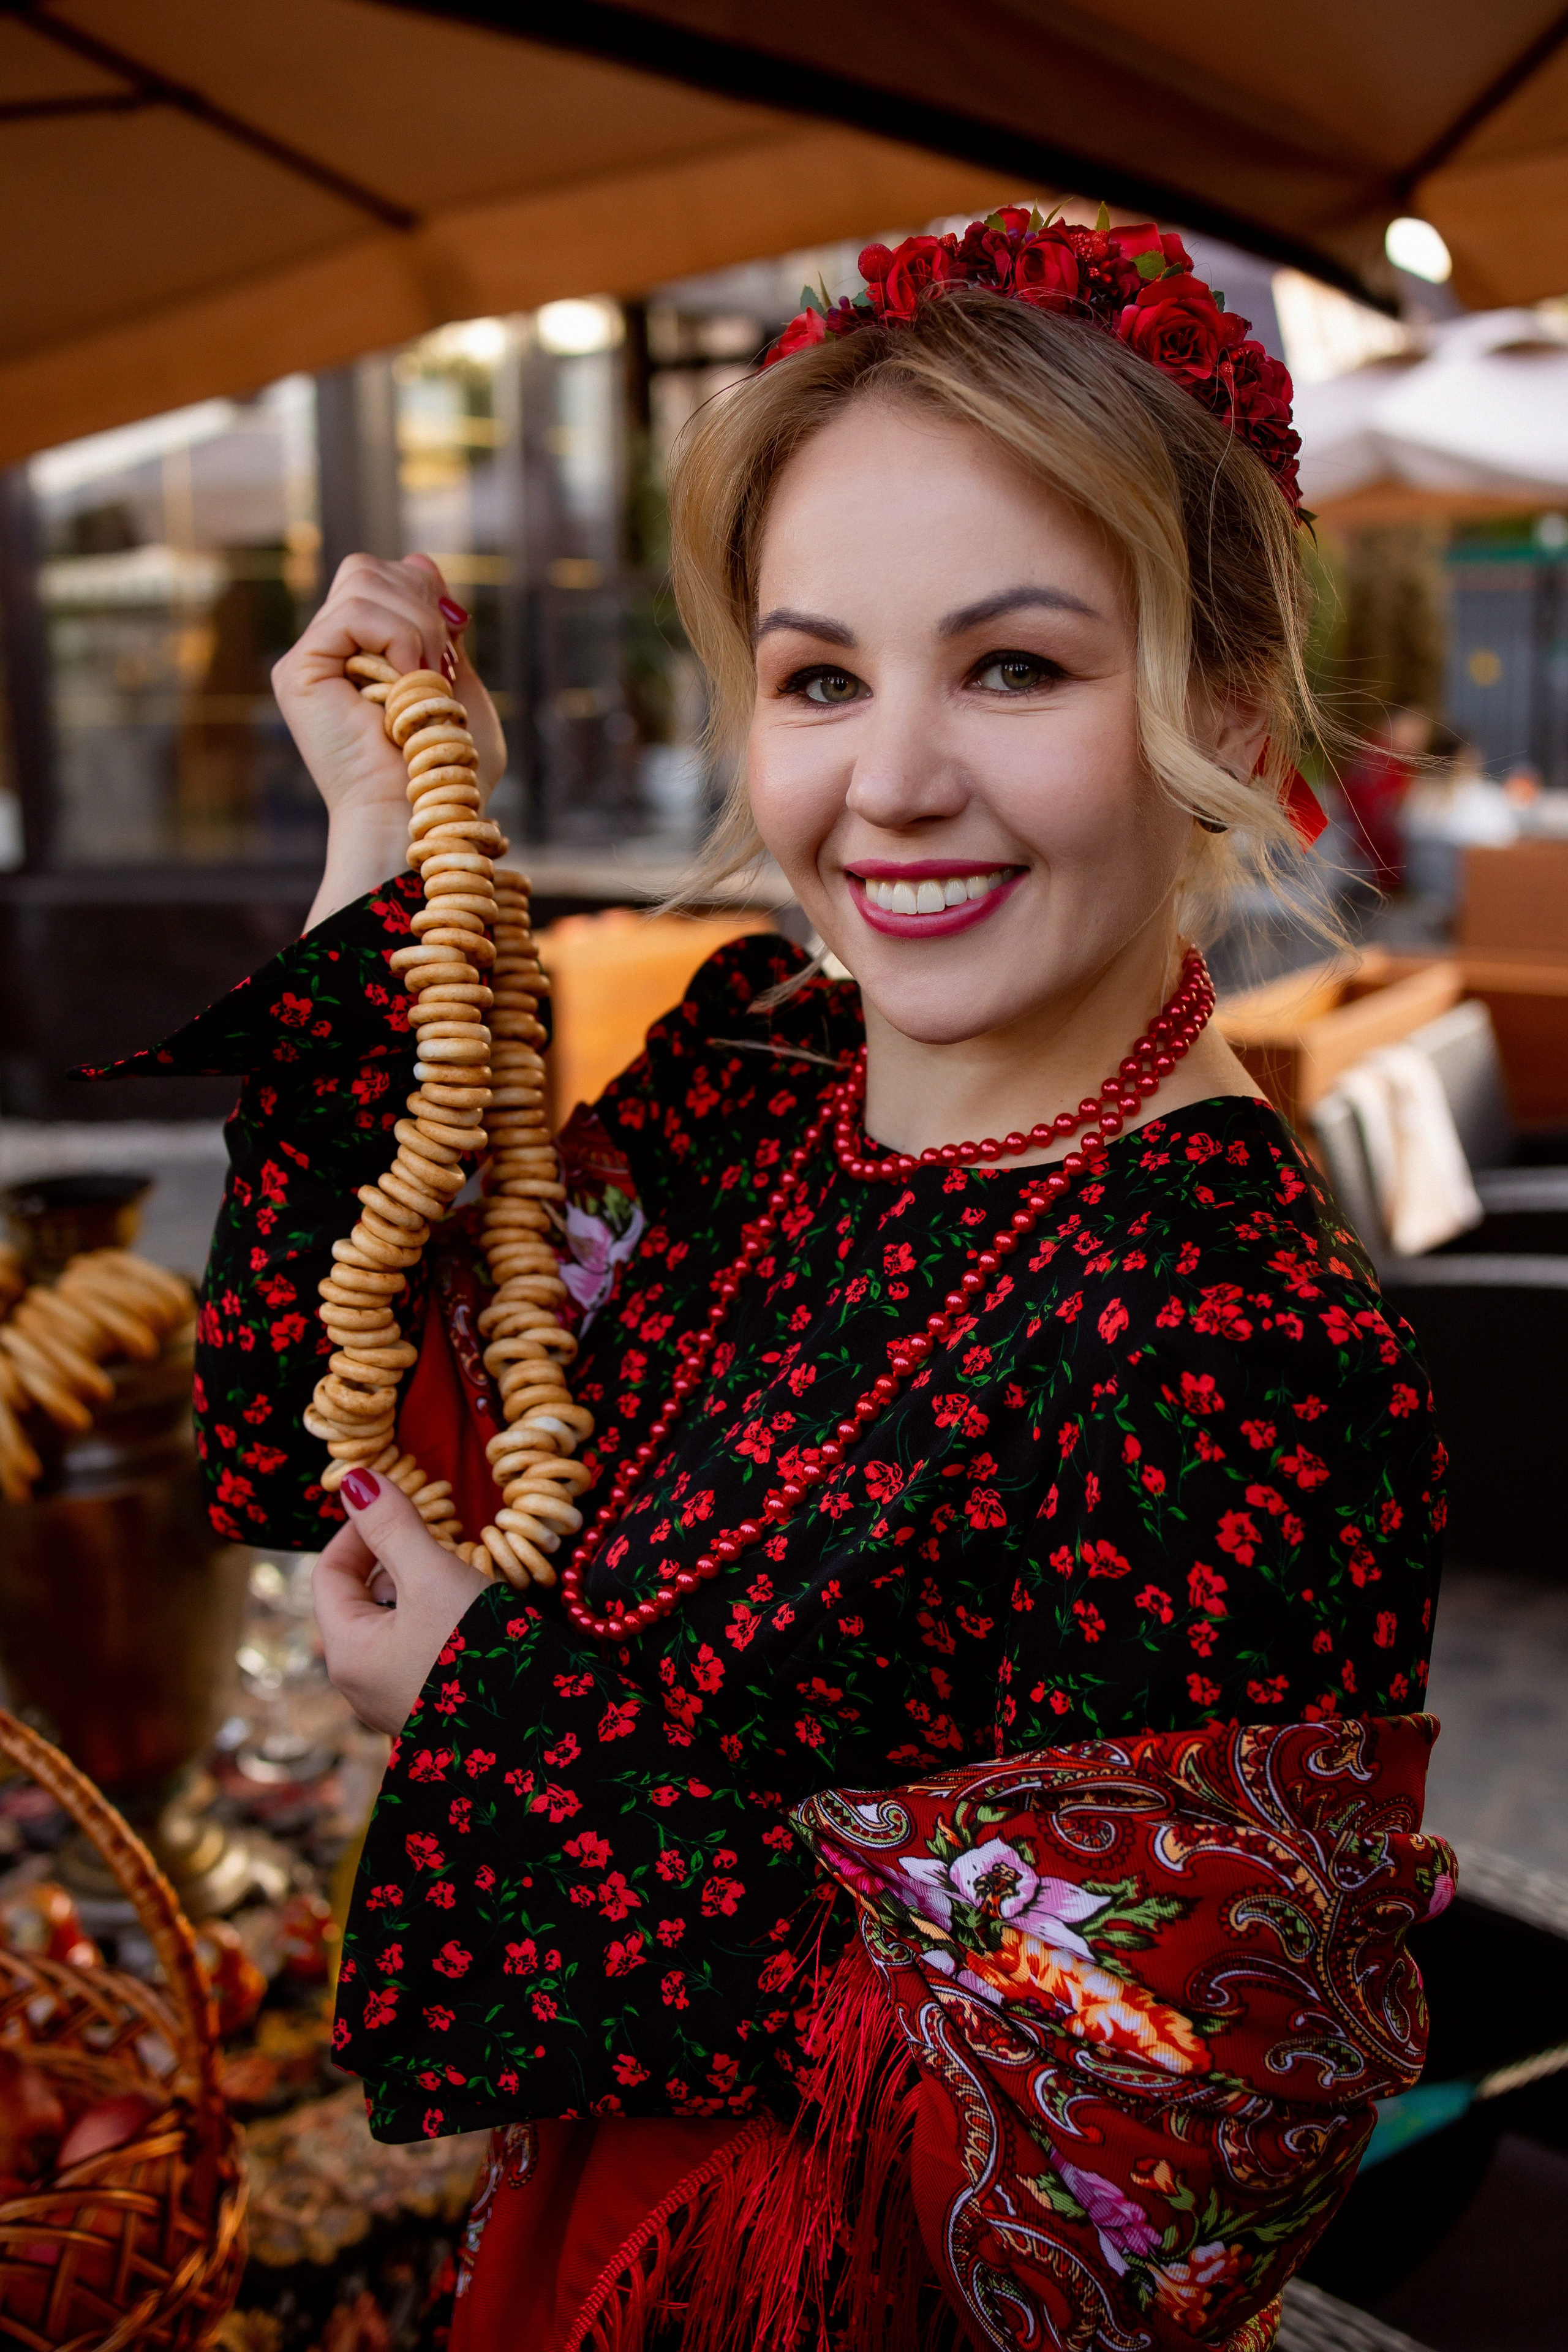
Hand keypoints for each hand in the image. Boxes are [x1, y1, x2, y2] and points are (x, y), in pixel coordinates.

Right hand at [273, 554, 505, 926]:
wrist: (417, 816)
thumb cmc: (443, 773)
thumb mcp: (458, 685)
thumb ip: (441, 627)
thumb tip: (420, 561)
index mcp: (364, 651)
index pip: (388, 575)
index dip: (426, 594)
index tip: (449, 653)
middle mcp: (330, 650)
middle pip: (372, 568)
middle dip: (424, 609)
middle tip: (438, 674)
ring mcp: (310, 658)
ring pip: (364, 580)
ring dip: (415, 629)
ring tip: (422, 687)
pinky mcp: (298, 670)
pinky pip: (353, 611)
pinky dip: (395, 640)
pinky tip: (403, 686)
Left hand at [313, 1470, 489, 1734]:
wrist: (536, 1734)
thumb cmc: (476, 1652)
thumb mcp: (432, 1575)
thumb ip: (393, 1525)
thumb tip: (354, 1479)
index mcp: (347, 1651)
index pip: (329, 1572)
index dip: (358, 1528)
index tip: (398, 1504)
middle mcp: (359, 1684)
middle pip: (358, 1599)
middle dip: (392, 1557)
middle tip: (433, 1532)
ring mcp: (393, 1701)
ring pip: (391, 1624)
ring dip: (416, 1588)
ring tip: (456, 1568)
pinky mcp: (428, 1710)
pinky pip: (416, 1650)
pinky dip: (434, 1619)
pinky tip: (471, 1611)